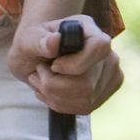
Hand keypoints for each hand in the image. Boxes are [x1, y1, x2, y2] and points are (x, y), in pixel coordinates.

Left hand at [7, 15, 121, 114]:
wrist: (39, 56)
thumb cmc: (36, 43)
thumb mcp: (30, 38)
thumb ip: (39, 40)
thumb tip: (54, 42)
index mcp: (91, 32)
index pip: (99, 48)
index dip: (75, 63)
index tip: (53, 66)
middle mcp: (107, 54)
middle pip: (88, 82)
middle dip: (54, 84)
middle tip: (39, 73)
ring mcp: (109, 76)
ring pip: (85, 98)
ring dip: (54, 95)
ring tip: (41, 81)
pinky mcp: (103, 95)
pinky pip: (82, 107)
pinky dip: (59, 103)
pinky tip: (50, 91)